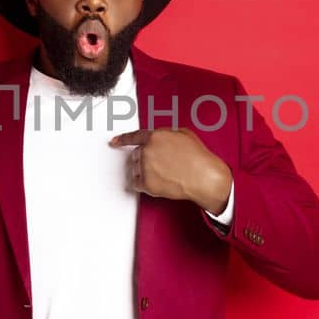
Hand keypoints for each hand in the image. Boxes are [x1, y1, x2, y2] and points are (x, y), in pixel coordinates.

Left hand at [109, 128, 232, 214]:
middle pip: (136, 155)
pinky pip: (137, 184)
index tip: (114, 142)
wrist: (204, 177)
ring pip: (136, 169)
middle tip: (162, 164)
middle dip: (146, 158)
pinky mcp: (146, 184)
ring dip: (146, 171)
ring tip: (165, 173)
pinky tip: (159, 182)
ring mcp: (145, 168)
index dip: (122, 140)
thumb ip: (165, 134)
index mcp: (154, 136)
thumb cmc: (197, 157)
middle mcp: (147, 151)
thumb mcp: (183, 134)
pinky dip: (145, 184)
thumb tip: (158, 138)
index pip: (133, 137)